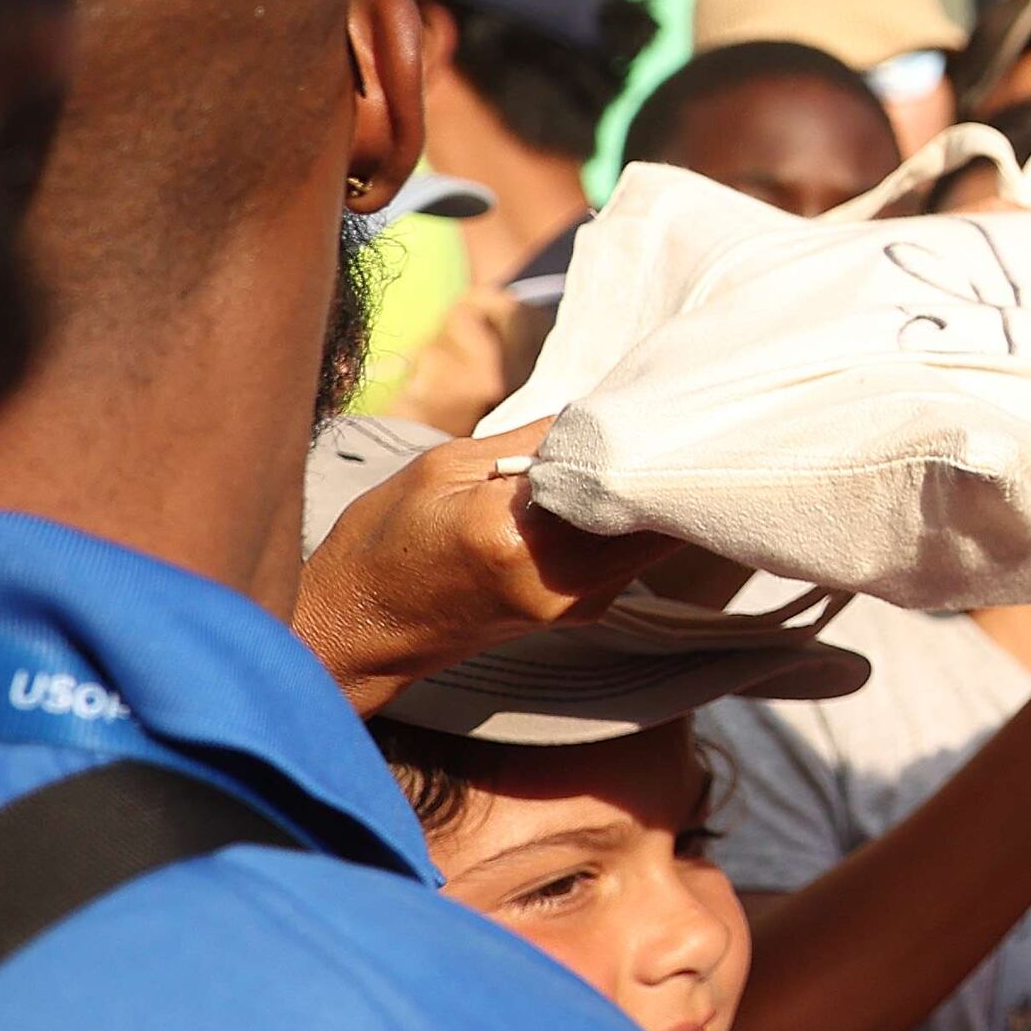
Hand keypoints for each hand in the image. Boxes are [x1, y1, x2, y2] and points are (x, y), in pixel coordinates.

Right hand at [293, 422, 674, 716]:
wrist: (361, 628)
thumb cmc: (385, 540)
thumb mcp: (444, 468)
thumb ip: (532, 439)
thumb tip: (601, 407)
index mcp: (514, 534)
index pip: (616, 476)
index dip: (647, 437)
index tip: (657, 403)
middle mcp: (557, 579)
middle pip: (653, 513)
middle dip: (661, 464)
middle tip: (669, 419)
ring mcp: (576, 605)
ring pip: (651, 537)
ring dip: (650, 493)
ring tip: (640, 449)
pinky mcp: (581, 613)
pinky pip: (629, 556)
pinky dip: (631, 521)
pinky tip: (613, 490)